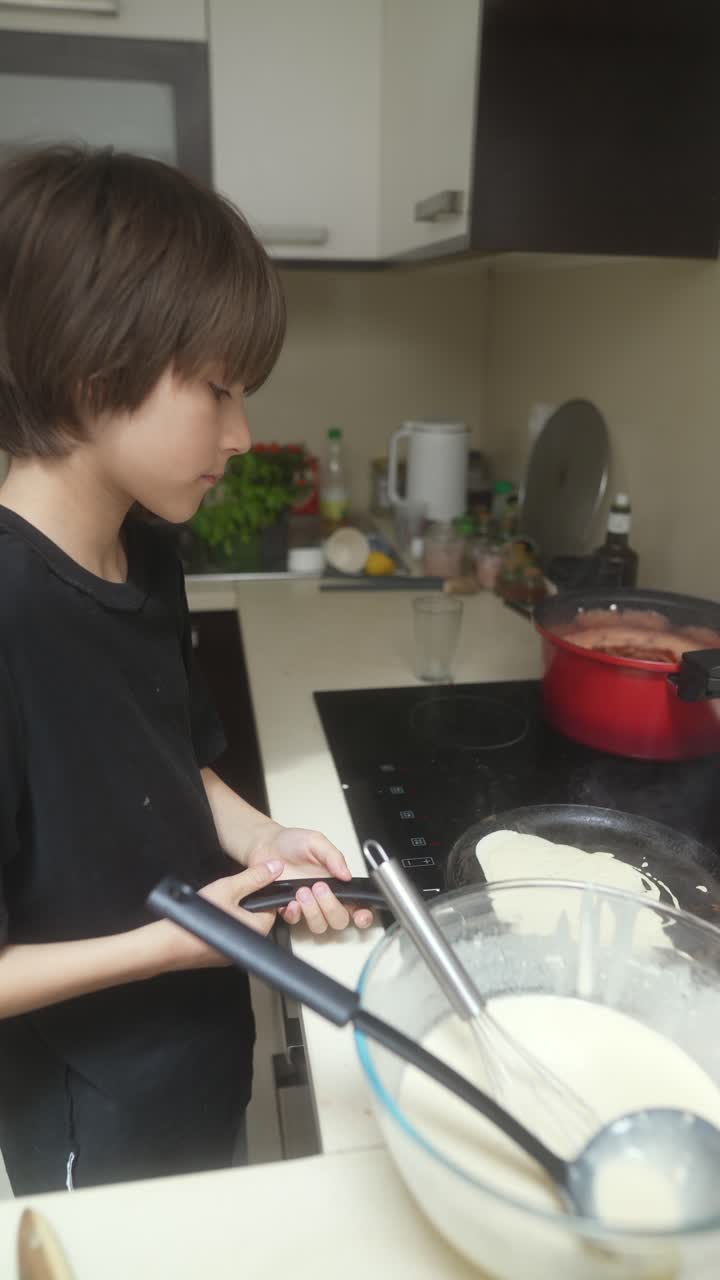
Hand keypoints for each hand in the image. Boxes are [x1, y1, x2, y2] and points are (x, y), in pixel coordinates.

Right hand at [159, 860, 285, 969]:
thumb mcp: (229, 888)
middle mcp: (250, 946)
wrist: (168, 944)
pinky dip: (219, 927)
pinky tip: (205, 919)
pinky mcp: (219, 957)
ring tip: (213, 905)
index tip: (243, 886)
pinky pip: (225, 937)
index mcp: (259, 929)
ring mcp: (234, 954)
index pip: (271, 906)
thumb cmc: (199, 917)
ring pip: (239, 925)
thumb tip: (276, 867)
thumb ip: (254, 877)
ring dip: (230, 913)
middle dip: (243, 903)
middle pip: (255, 916)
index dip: (259, 892)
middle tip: (224, 895)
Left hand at [246, 823, 373, 933]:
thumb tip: (347, 874)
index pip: (356, 904)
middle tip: (320, 888)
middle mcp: (324, 898)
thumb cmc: (292, 842)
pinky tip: (290, 901)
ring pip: (319, 925)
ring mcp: (307, 906)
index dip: (362, 914)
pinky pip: (295, 921)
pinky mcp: (288, 909)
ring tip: (303, 891)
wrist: (267, 845)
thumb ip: (333, 856)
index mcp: (336, 883)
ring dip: (313, 911)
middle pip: (339, 920)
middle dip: (332, 908)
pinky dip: (294, 914)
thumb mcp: (316, 841)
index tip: (360, 915)